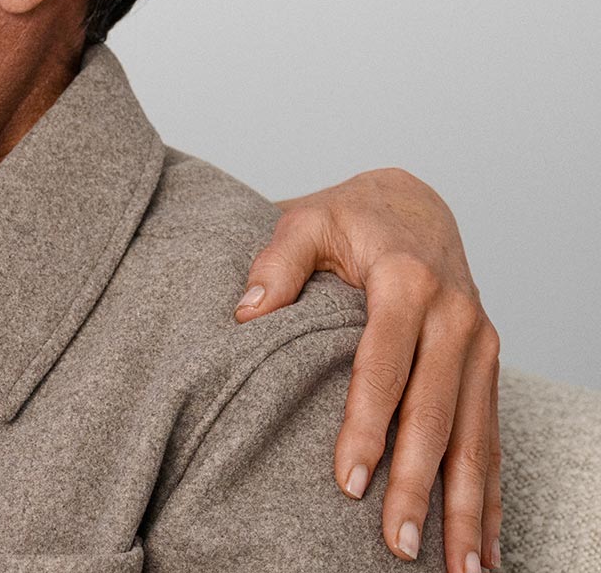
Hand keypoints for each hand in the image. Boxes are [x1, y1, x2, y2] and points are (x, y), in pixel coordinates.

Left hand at [238, 168, 499, 571]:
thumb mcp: (306, 218)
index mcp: (407, 282)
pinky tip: (483, 543)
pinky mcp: (489, 364)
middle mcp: (455, 317)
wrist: (414, 203)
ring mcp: (480, 343)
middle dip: (420, 485)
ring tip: (456, 569)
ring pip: (476, 437)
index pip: (383, 365)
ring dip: (467, 506)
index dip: (366, 426)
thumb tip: (246, 310)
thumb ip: (276, 260)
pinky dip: (490, 494)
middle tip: (398, 544)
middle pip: (436, 414)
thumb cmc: (351, 216)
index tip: (347, 482)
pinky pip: (492, 437)